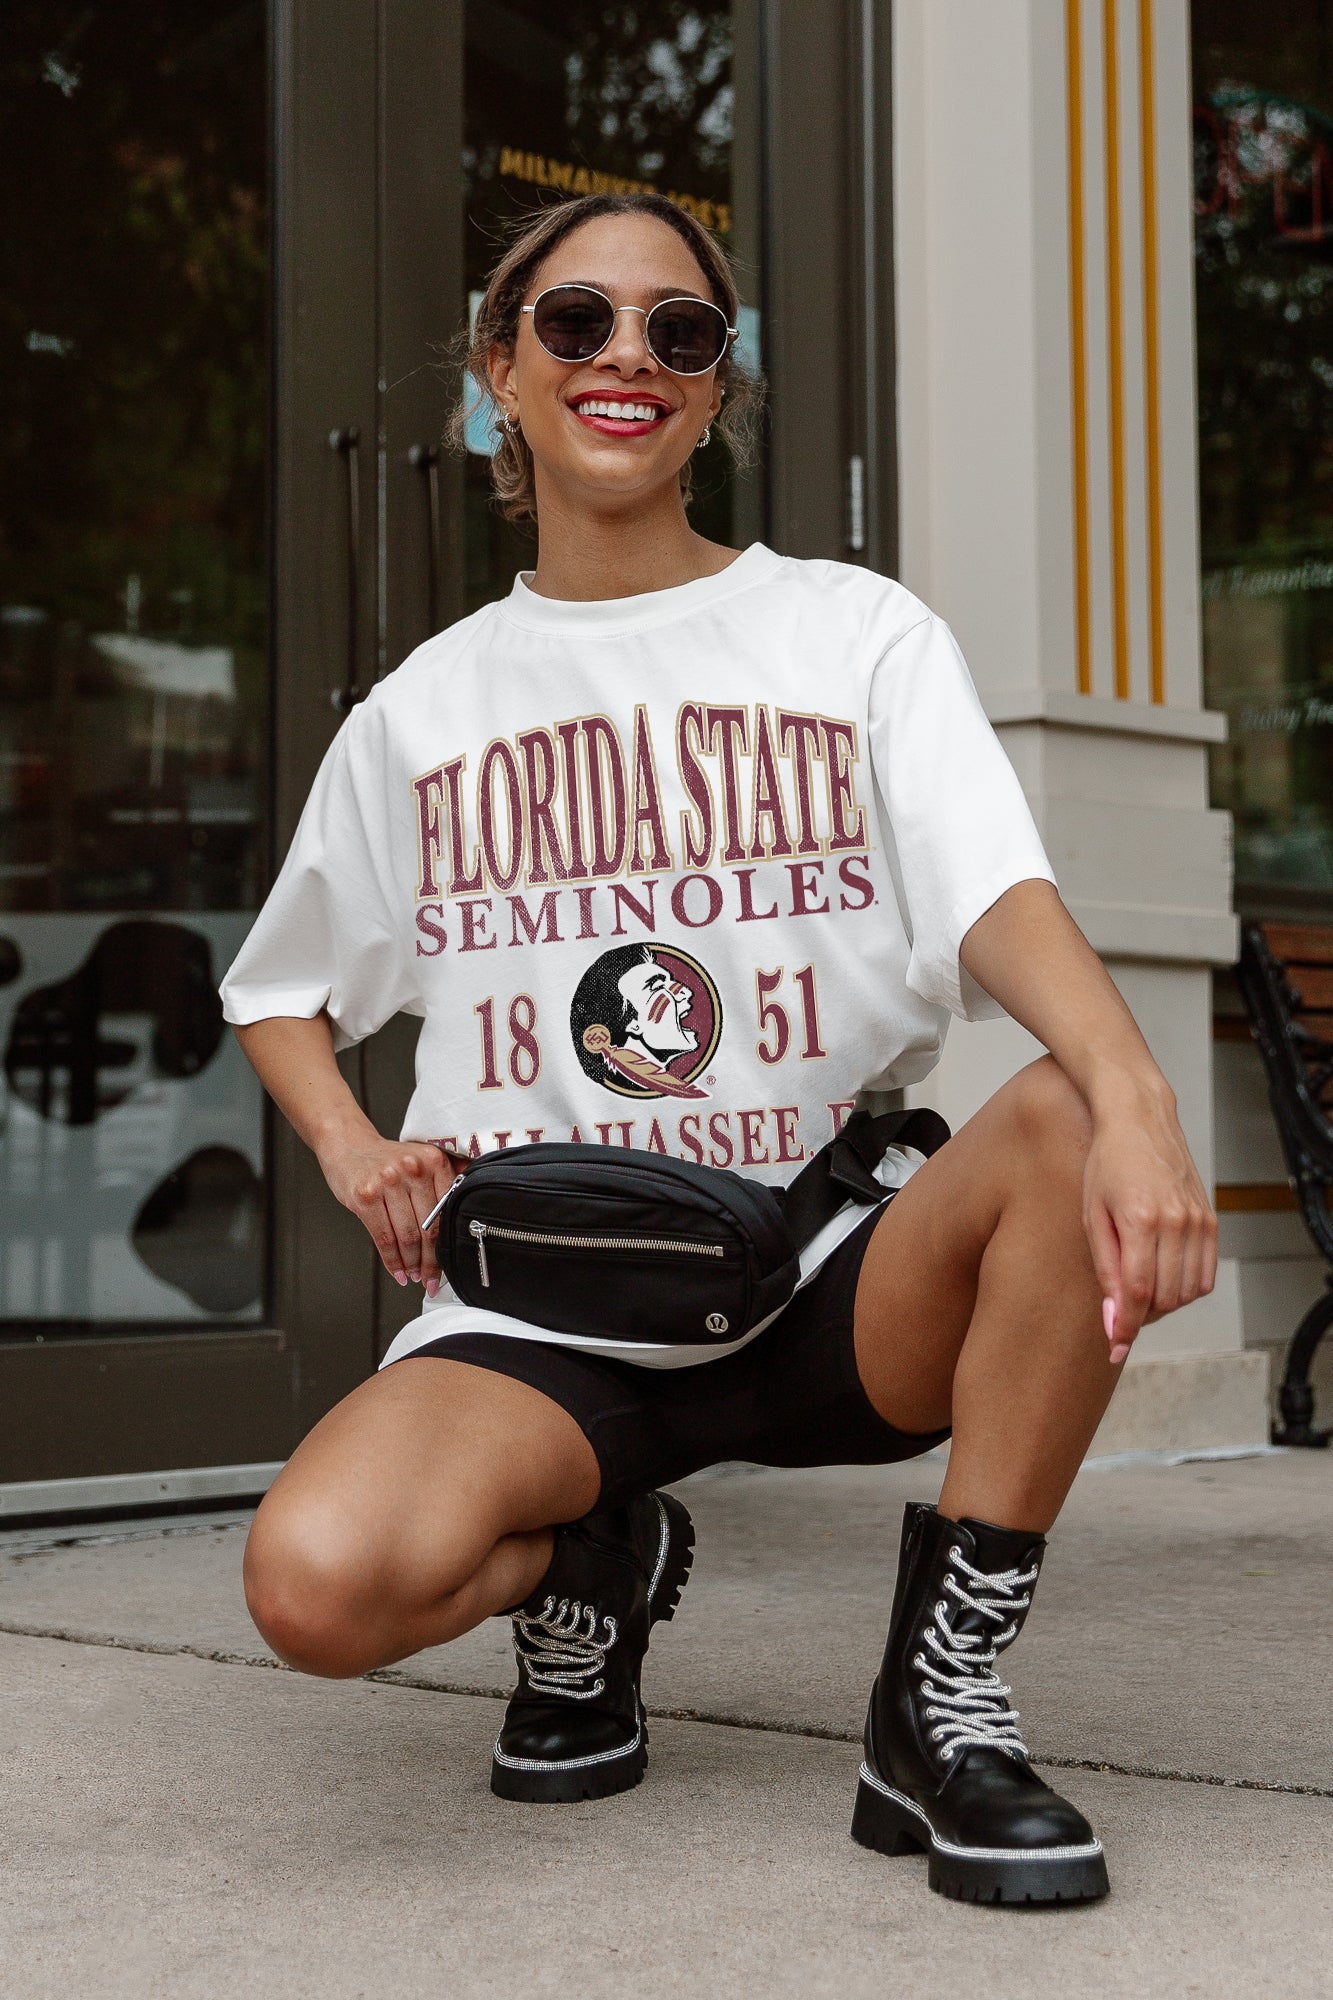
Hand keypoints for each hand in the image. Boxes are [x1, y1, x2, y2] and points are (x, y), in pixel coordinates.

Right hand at [317, 1131, 457, 1293]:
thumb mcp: (422, 1158)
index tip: (450, 1263)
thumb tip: (475, 1202)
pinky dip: (392, 1260)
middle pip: (428, 1227)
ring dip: (411, 1264)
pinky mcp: (365, 1196)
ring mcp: (387, 1182)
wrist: (349, 1145)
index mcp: (433, 1161)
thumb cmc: (387, 1158)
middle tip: (431, 1278)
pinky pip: (383, 1238)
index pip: (447, 1212)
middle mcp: (412, 1168)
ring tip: (414, 1275)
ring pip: (406, 1236)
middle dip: (430, 1261)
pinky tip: (397, 1271)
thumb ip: (448, 1176)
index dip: (449, 1244)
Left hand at [1081, 1081, 1217, 1361]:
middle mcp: (1175, 1221)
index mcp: (1139, 1218)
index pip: (1139, 1292)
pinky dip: (1185, 1288)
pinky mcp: (1210, 1219)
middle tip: (1120, 1310)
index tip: (1114, 1348)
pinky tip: (1162, 1277)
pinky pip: (1204, 1275)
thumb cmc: (1105, 1164)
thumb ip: (1105, 1270)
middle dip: (1141, 1316)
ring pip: (1188, 1292)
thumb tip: (1115, 1321)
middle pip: (1166, 1297)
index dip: (1126, 1327)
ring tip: (1138, 1290)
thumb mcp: (1091, 1215)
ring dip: (1163, 1304)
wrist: (1139, 1119)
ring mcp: (1197, 1220)